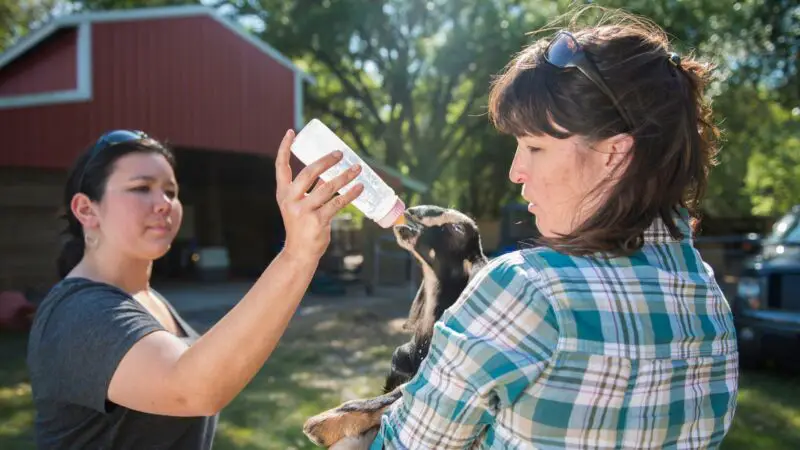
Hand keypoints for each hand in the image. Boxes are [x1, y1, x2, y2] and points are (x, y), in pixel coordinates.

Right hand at [275, 129, 363, 264]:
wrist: (299, 253)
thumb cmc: (301, 225)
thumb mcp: (298, 205)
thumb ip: (310, 189)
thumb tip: (329, 171)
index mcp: (283, 193)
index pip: (280, 166)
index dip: (284, 148)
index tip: (291, 132)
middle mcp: (290, 200)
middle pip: (308, 173)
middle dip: (326, 161)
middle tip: (340, 153)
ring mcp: (303, 211)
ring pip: (327, 188)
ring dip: (344, 176)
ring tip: (357, 168)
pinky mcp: (317, 221)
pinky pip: (337, 203)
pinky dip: (350, 194)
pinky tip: (359, 187)